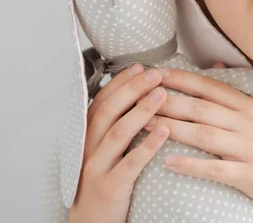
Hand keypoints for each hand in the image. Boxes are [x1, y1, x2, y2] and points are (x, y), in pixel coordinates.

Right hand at [69, 65, 170, 222]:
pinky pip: (130, 164)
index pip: (102, 100)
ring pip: (118, 133)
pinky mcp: (110, 187)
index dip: (121, 82)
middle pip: (109, 111)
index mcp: (87, 135)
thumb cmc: (102, 180)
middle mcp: (88, 148)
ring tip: (162, 95)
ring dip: (141, 111)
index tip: (140, 66)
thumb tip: (139, 95)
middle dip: (133, 89)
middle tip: (156, 73)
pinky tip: (165, 131)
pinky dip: (147, 146)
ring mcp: (96, 168)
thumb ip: (116, 124)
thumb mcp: (102, 150)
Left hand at [142, 63, 252, 220]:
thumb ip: (234, 90)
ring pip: (204, 135)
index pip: (209, 87)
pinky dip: (191, 165)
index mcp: (248, 105)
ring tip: (146, 124)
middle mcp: (248, 122)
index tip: (155, 73)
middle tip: (140, 97)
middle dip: (169, 101)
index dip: (181, 79)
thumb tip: (215, 65)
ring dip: (173, 129)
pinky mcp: (249, 174)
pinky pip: (215, 168)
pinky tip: (167, 162)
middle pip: (202, 109)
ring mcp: (249, 148)